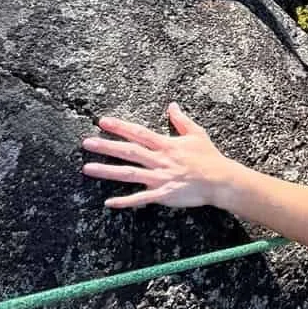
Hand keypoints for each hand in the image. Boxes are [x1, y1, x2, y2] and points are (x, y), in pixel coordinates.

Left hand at [81, 102, 240, 208]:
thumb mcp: (196, 134)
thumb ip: (181, 120)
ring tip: (87, 168)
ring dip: (107, 171)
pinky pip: (140, 198)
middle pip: (128, 151)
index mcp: (166, 145)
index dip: (120, 127)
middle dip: (106, 146)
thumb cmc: (209, 157)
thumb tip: (172, 105)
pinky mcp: (162, 194)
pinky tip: (109, 203)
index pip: (139, 133)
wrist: (220, 181)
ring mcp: (159, 178)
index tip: (103, 122)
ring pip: (129, 173)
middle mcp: (159, 160)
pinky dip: (124, 201)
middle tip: (86, 143)